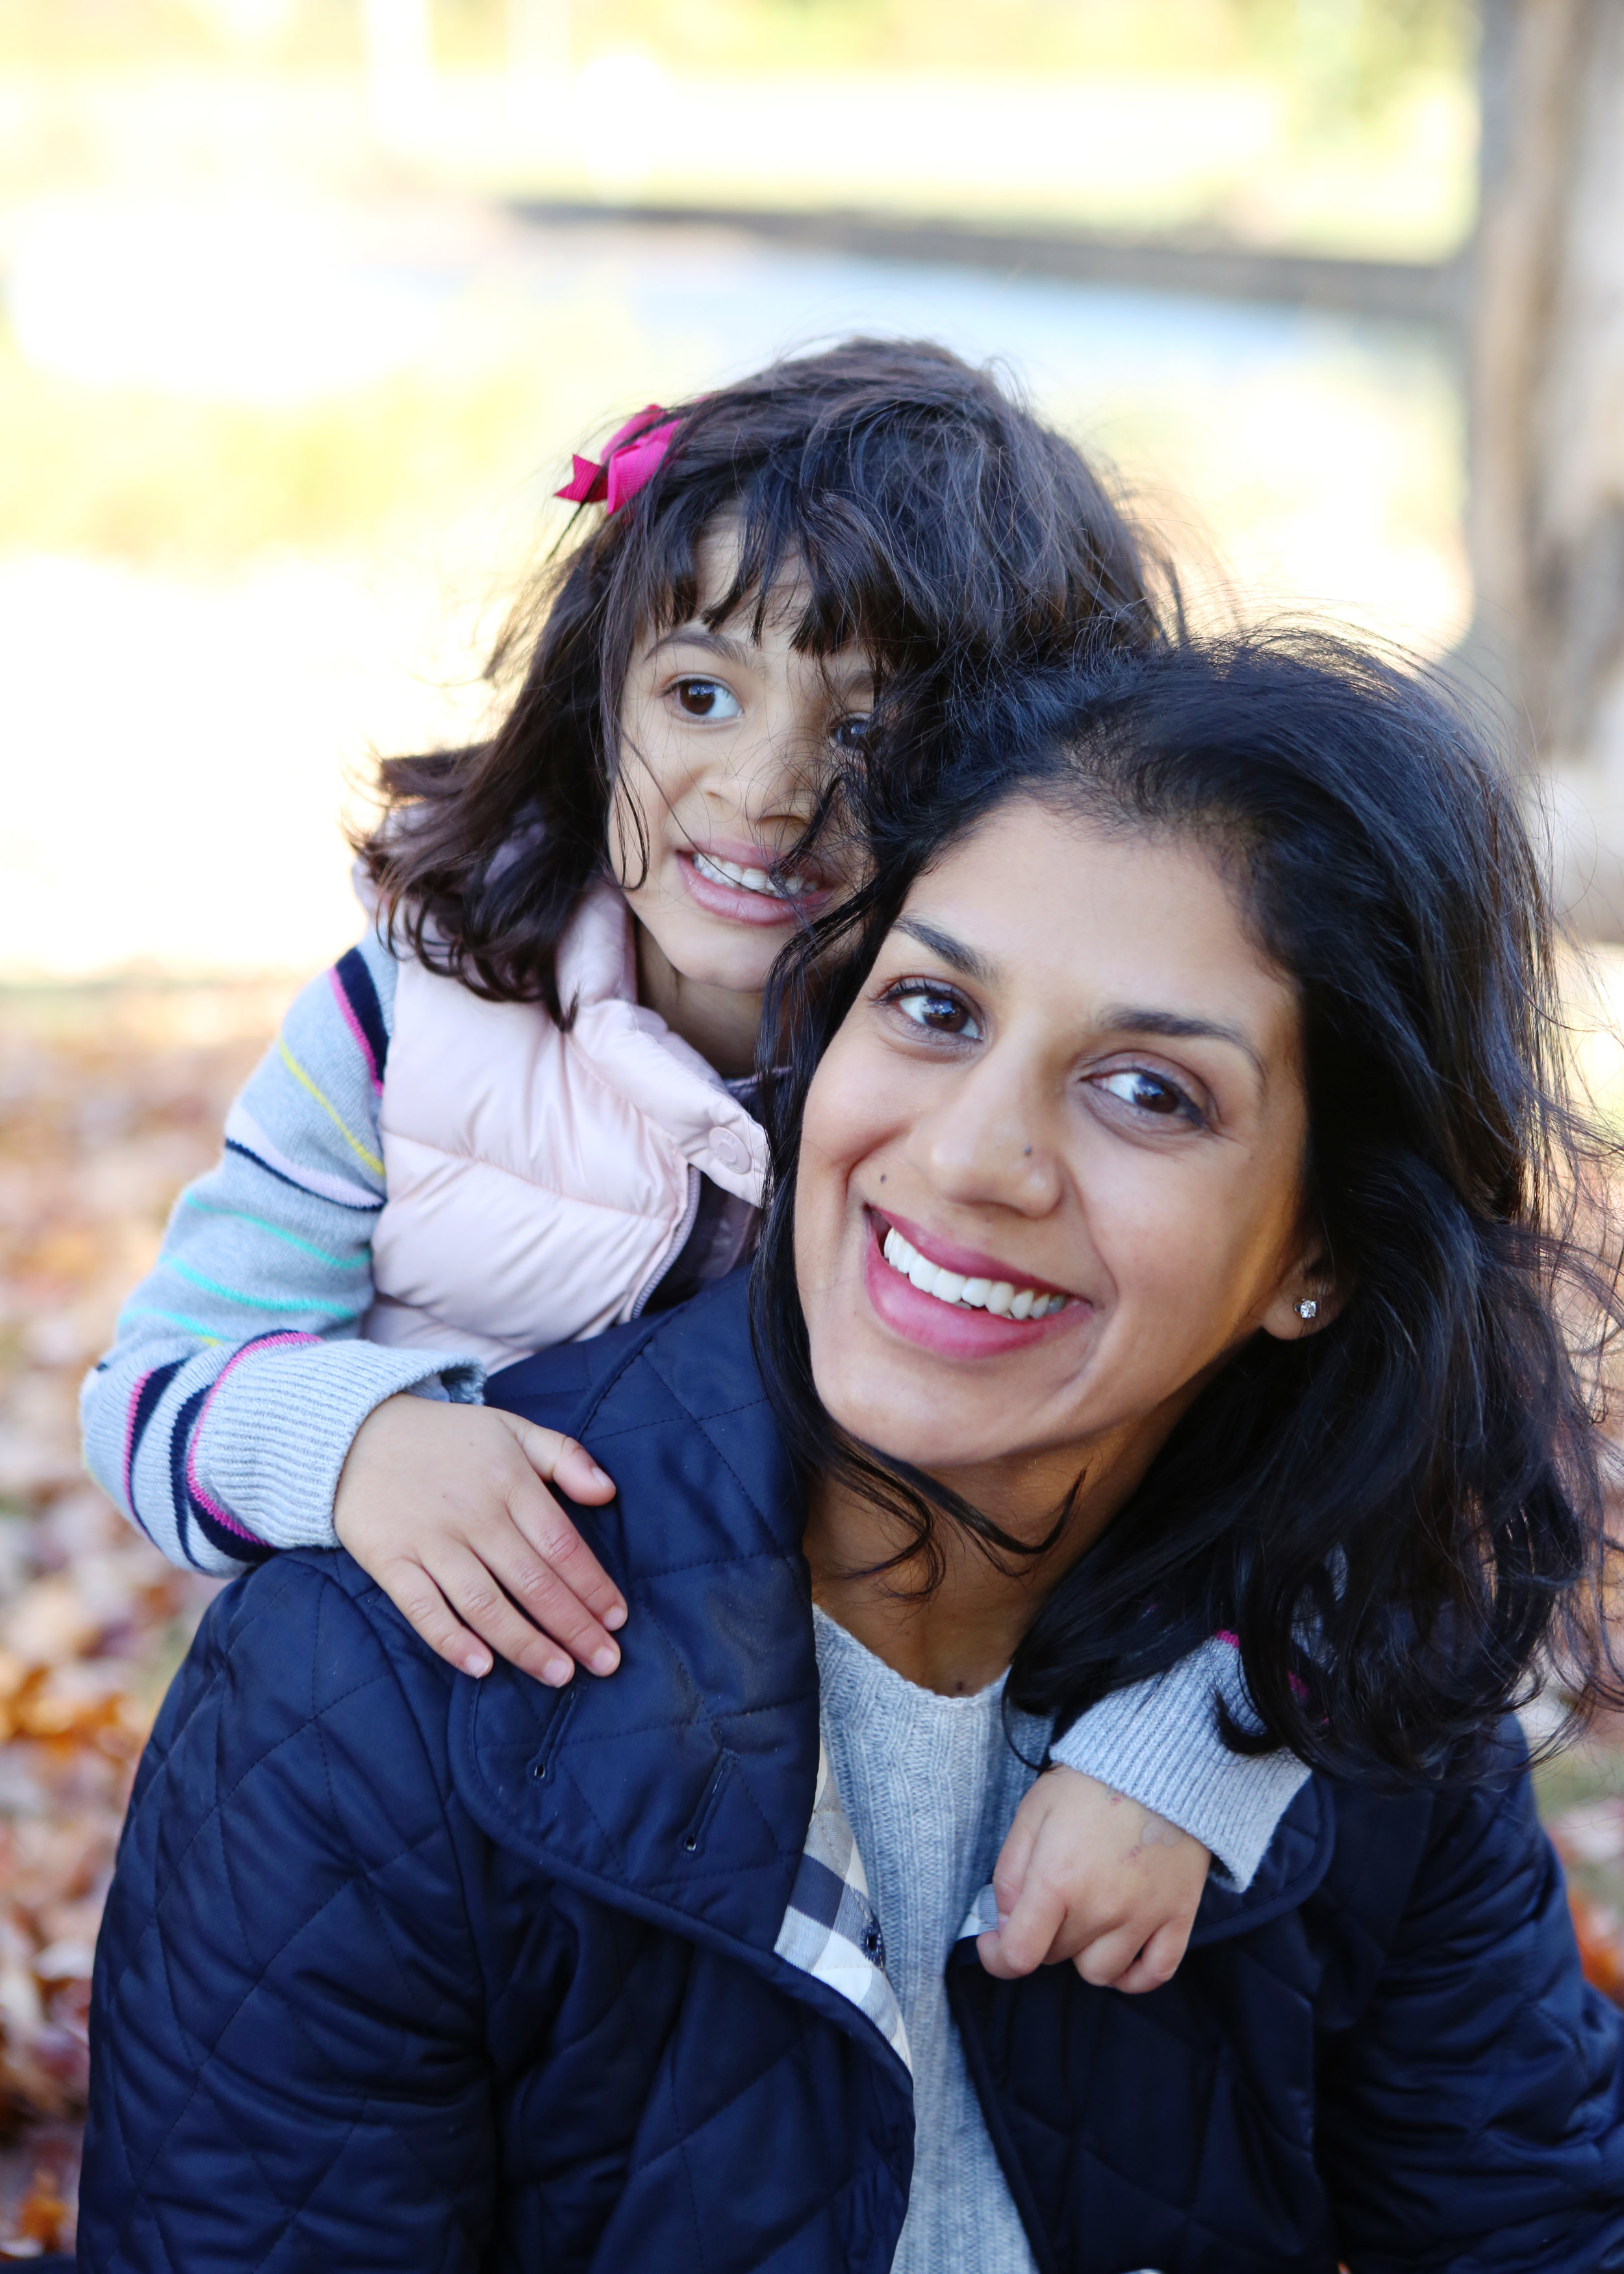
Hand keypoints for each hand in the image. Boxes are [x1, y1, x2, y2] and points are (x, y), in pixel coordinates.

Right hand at [333, 1395, 623, 1685]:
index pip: (562, 1544)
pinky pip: (422, 1607)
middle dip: (574, 1627)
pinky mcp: (389, 1559)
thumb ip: (565, 1456)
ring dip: (525, 1643)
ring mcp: (429, 1539)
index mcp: (509, 1481)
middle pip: (532, 1581)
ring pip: (485, 1603)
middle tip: (605, 1664)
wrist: (356, 1434)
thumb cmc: (447, 1439)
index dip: (592, 1586)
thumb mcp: (512, 1429)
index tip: (617, 1620)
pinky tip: (481, 1666)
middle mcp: (473, 1513)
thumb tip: (608, 1492)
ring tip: (559, 1674)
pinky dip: (451, 1639)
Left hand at [978, 1766, 1209, 1993]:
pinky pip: (1155, 1974)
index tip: (994, 1943)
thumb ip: (1010, 1872)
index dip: (998, 1957)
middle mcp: (1101, 1909)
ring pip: (1099, 1973)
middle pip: (1056, 1956)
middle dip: (1042, 1936)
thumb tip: (1004, 1922)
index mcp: (1058, 1881)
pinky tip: (1120, 1955)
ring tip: (1084, 1919)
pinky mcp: (1178, 1916)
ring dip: (1083, 1953)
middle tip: (1047, 1902)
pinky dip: (1134, 1977)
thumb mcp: (1033, 1813)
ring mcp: (1143, 1917)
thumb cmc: (1089, 1784)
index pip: (1019, 1954)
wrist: (1159, 1763)